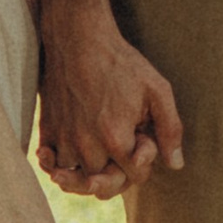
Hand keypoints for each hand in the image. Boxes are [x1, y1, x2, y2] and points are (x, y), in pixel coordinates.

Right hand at [38, 8, 183, 197]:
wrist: (77, 37)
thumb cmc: (120, 62)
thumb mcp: (157, 90)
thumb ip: (169, 129)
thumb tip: (175, 164)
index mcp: (116, 138)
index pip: (134, 177)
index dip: (143, 160)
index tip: (142, 135)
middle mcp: (87, 146)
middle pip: (105, 185)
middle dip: (119, 171)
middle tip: (123, 147)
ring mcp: (64, 140)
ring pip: (76, 181)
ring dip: (90, 172)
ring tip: (99, 151)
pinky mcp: (47, 131)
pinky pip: (49, 166)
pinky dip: (57, 168)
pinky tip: (65, 161)